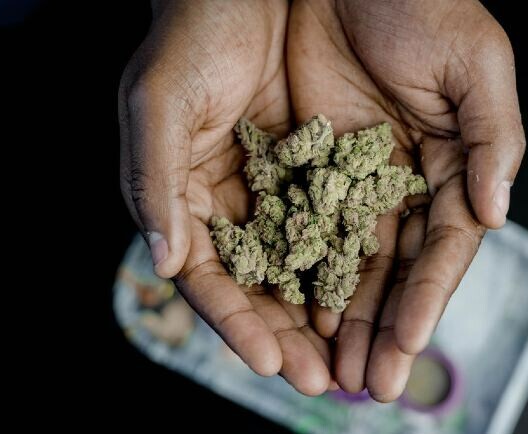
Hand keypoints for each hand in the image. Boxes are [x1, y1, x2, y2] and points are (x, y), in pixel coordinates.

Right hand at [118, 0, 332, 394]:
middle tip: (323, 381)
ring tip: (355, 359)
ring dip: (326, 315)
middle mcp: (232, 206)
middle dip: (289, 337)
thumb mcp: (159, 102)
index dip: (235, 321)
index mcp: (185, 200)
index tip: (270, 360)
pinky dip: (351, 263)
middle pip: (260, 287)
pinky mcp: (317, 169)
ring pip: (303, 266)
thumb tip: (164, 263)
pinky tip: (373, 295)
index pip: (209, 278)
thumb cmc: (189, 38)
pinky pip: (338, 224)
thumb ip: (154, 182)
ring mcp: (277, 191)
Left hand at [287, 0, 524, 399]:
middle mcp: (404, 186)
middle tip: (372, 383)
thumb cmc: (424, 7)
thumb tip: (496, 213)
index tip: (409, 342)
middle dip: (385, 328)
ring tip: (334, 370)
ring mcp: (355, 182)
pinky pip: (307, 232)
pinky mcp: (311, 170)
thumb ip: (496, 138)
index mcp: (453, 168)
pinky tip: (301, 313)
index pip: (442, 248)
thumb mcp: (476, 64)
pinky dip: (306, 275)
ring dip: (346, 319)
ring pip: (351, 264)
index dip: (427, 297)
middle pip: (397, 271)